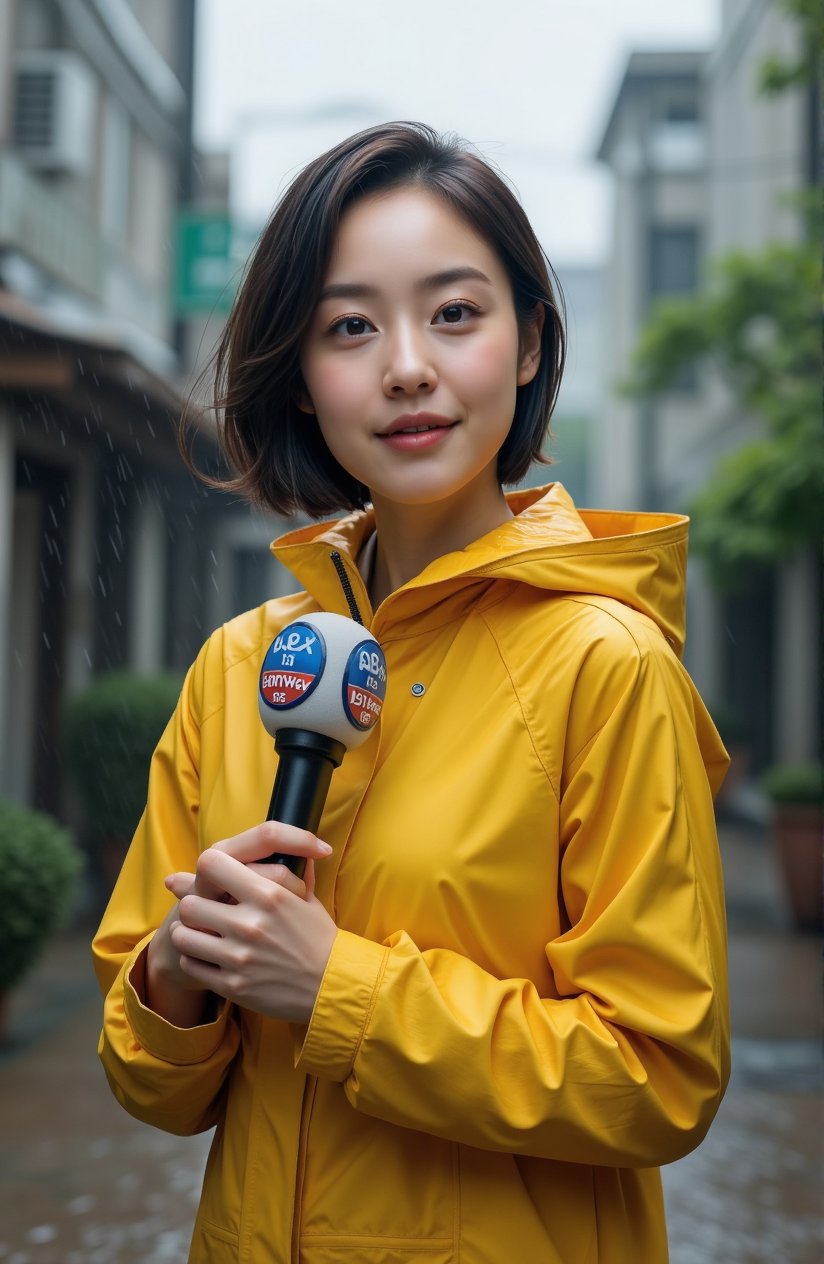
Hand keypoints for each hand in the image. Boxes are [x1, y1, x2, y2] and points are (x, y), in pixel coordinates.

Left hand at [163, 823, 337, 1023]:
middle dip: (193, 905)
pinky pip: (191, 965)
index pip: (212, 864)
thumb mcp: (308, 899)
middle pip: (189, 904)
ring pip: (182, 936)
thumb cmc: (319, 939)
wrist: (332, 986)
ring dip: (187, 933)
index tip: (214, 876)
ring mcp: (238, 957)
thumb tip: (278, 848)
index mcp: (268, 894)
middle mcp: (249, 924)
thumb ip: (287, 871)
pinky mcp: (232, 985)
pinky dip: (194, 959)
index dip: (209, 868)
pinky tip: (207, 956)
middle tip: (203, 909)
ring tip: (200, 932)